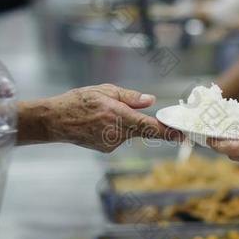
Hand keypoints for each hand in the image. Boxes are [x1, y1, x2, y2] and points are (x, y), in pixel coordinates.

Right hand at [19, 84, 181, 151]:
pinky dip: (116, 129)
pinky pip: (118, 137)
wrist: (54, 120)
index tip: (183, 135)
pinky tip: (99, 122)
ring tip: (103, 112)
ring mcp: (112, 143)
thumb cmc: (78, 101)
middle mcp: (118, 133)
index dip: (169, 132)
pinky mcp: (106, 148)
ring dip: (126, 123)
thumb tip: (151, 101)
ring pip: (129, 132)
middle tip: (148, 118)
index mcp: (120, 116)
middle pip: (142, 129)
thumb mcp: (105, 90)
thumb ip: (130, 97)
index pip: (151, 127)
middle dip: (147, 123)